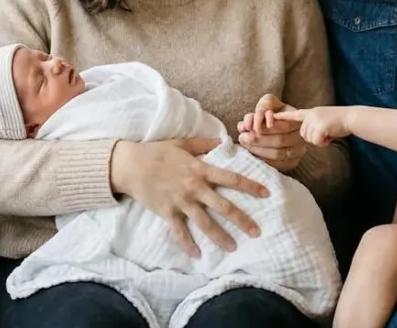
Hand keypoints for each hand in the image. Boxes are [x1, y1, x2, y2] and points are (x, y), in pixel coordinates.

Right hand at [109, 138, 269, 258]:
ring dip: (220, 236)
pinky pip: (179, 232)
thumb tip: (222, 141)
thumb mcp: (181, 143)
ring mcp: (180, 201)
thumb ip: (202, 143)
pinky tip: (197, 256)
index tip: (266, 194)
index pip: (230, 179)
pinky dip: (188, 244)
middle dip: (241, 220)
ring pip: (204, 222)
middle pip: (223, 206)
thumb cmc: (156, 152)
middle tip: (257, 232)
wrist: (130, 165)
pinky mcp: (167, 212)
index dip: (250, 186)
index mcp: (199, 169)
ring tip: (233, 248)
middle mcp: (194, 187)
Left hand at [235, 94, 306, 171]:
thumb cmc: (270, 113)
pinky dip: (263, 159)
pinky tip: (253, 153)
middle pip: (280, 141)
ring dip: (258, 150)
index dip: (266, 128)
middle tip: (242, 137)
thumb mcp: (268, 103)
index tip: (250, 127)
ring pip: (277, 154)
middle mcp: (302, 136)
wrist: (276, 125)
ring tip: (245, 143)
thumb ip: (262, 107)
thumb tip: (250, 123)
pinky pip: (277, 164)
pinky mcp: (293, 162)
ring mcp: (299, 150)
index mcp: (298, 120)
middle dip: (258, 140)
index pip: (284, 126)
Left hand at [273, 106, 351, 146]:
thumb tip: (308, 136)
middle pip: (303, 134)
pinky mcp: (320, 127)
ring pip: (309, 139)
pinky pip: (316, 142)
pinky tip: (330, 137)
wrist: (351, 118)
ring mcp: (315, 120)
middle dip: (313, 137)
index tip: (272, 116)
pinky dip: (323, 143)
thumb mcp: (324, 119)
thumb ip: (314, 124)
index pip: (295, 114)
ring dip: (319, 140)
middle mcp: (311, 115)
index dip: (283, 116)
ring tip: (329, 133)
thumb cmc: (340, 121)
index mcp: (311, 112)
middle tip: (326, 134)